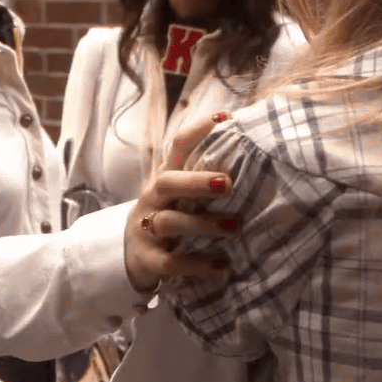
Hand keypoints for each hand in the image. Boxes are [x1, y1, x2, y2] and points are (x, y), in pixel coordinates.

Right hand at [124, 111, 236, 291]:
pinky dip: (198, 263)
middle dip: (197, 182)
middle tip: (228, 184)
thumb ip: (204, 178)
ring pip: (169, 222)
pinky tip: (222, 264)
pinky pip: (171, 262)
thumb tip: (251, 153)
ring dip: (203, 224)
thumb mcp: (179, 195)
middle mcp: (153, 200)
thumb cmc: (168, 218)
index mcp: (165, 180)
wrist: (130, 258)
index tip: (226, 117)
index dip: (198, 130)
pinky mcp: (149, 260)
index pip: (177, 146)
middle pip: (167, 182)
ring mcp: (148, 231)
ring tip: (234, 228)